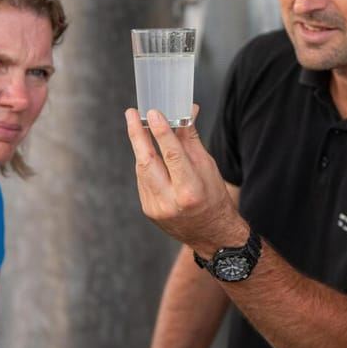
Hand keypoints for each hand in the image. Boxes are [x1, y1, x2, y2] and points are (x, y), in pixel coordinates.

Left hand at [125, 107, 246, 254]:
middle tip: (132, 114)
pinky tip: (146, 153)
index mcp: (191, 191)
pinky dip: (144, 164)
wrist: (211, 235)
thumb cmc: (214, 198)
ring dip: (139, 147)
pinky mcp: (148, 211)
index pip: (173, 155)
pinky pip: (142, 181)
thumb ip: (192, 141)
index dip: (161, 132)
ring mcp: (156, 208)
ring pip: (142, 170)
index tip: (153, 113)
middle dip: (137, 135)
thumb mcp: (208, 168)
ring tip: (138, 127)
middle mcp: (170, 202)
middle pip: (148, 162)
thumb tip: (187, 112)